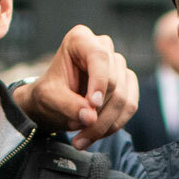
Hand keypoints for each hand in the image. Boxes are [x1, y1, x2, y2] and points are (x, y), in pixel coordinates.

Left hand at [11, 25, 138, 148]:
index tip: (92, 105)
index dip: (99, 82)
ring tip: (82, 139)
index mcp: (80, 39)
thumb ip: (67, 105)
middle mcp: (103, 47)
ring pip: (123, 98)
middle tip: (77, 134)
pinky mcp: (127, 82)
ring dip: (105, 124)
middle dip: (98, 114)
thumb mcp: (48, 98)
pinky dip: (114, 125)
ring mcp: (118, 64)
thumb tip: (90, 118)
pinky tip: (96, 134)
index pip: (99, 57)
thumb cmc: (48, 93)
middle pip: (113, 82)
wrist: (52, 103)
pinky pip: (130, 106)